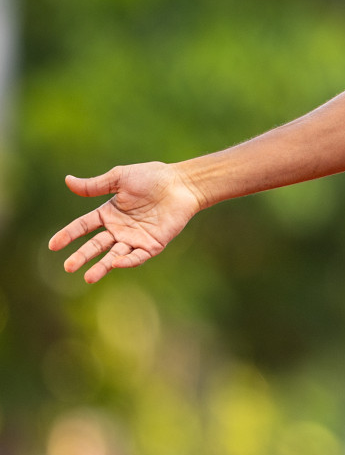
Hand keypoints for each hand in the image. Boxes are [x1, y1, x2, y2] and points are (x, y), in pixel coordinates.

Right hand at [48, 163, 205, 283]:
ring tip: (88, 277)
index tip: (53, 245)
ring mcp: (135, 238)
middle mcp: (119, 228)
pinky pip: (138, 256)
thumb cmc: (153, 177)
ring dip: (102, 266)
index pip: (83, 226)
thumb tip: (67, 181)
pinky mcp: (153, 244)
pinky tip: (116, 263)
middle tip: (68, 267)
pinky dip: (128, 261)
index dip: (68, 235)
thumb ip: (95, 185)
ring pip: (114, 255)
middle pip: (96, 245)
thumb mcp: (120, 178)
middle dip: (82, 256)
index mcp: (109, 213)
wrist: (182, 183)